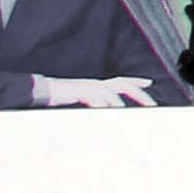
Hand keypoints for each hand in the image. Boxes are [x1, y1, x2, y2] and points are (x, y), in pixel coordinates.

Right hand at [31, 74, 158, 107]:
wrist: (41, 90)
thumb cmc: (62, 96)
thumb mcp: (83, 99)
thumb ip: (96, 104)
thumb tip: (107, 111)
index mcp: (98, 84)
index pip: (121, 80)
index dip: (136, 81)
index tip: (149, 82)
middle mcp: (96, 83)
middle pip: (123, 85)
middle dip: (139, 94)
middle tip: (152, 105)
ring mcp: (88, 86)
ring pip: (111, 92)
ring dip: (121, 103)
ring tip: (129, 112)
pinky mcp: (78, 91)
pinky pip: (94, 97)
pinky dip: (102, 104)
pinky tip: (108, 110)